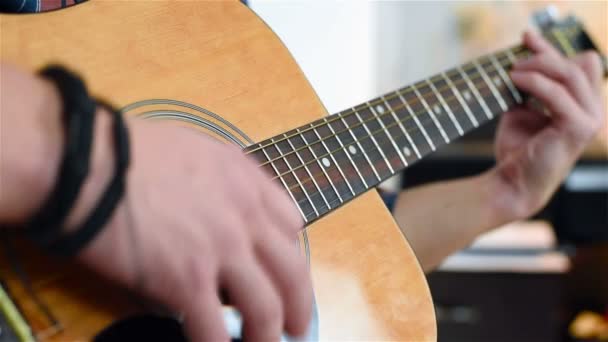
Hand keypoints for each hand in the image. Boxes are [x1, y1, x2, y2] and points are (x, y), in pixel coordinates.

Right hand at [77, 121, 312, 340]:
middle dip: (300, 304)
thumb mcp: (194, 149)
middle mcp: (244, 217)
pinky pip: (215, 329)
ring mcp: (221, 250)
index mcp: (246, 182)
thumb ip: (222, 179)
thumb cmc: (129, 152)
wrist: (88, 165)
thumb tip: (223, 207)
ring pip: (266, 307)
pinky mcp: (187, 280)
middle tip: (296, 325)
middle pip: (292, 271)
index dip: (288, 252)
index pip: (291, 224)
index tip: (279, 270)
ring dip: (269, 335)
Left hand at [490, 30, 605, 219]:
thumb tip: (522, 60)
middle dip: (545, 56)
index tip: (527, 38)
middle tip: (515, 60)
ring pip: (571, 74)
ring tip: (511, 71)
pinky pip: (558, 94)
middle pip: (580, 64)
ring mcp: (591, 120)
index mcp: (584, 106)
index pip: (581, 65)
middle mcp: (594, 111)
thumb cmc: (517, 151)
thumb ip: (529, 88)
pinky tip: (514, 80)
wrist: (511, 183)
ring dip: (538, 67)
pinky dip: (535, 83)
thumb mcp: (522, 111)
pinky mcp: (578, 129)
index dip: (555, 50)